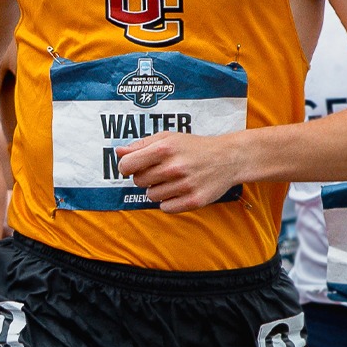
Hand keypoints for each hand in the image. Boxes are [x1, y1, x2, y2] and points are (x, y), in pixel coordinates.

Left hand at [114, 132, 241, 212]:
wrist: (228, 158)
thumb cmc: (193, 147)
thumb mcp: (168, 138)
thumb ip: (141, 145)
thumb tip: (118, 152)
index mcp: (164, 148)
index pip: (126, 165)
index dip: (126, 167)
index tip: (134, 166)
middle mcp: (174, 167)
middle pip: (138, 182)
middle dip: (145, 177)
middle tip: (161, 171)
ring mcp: (185, 185)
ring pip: (151, 196)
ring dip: (158, 190)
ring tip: (173, 180)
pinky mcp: (194, 200)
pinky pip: (165, 208)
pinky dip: (169, 202)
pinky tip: (180, 190)